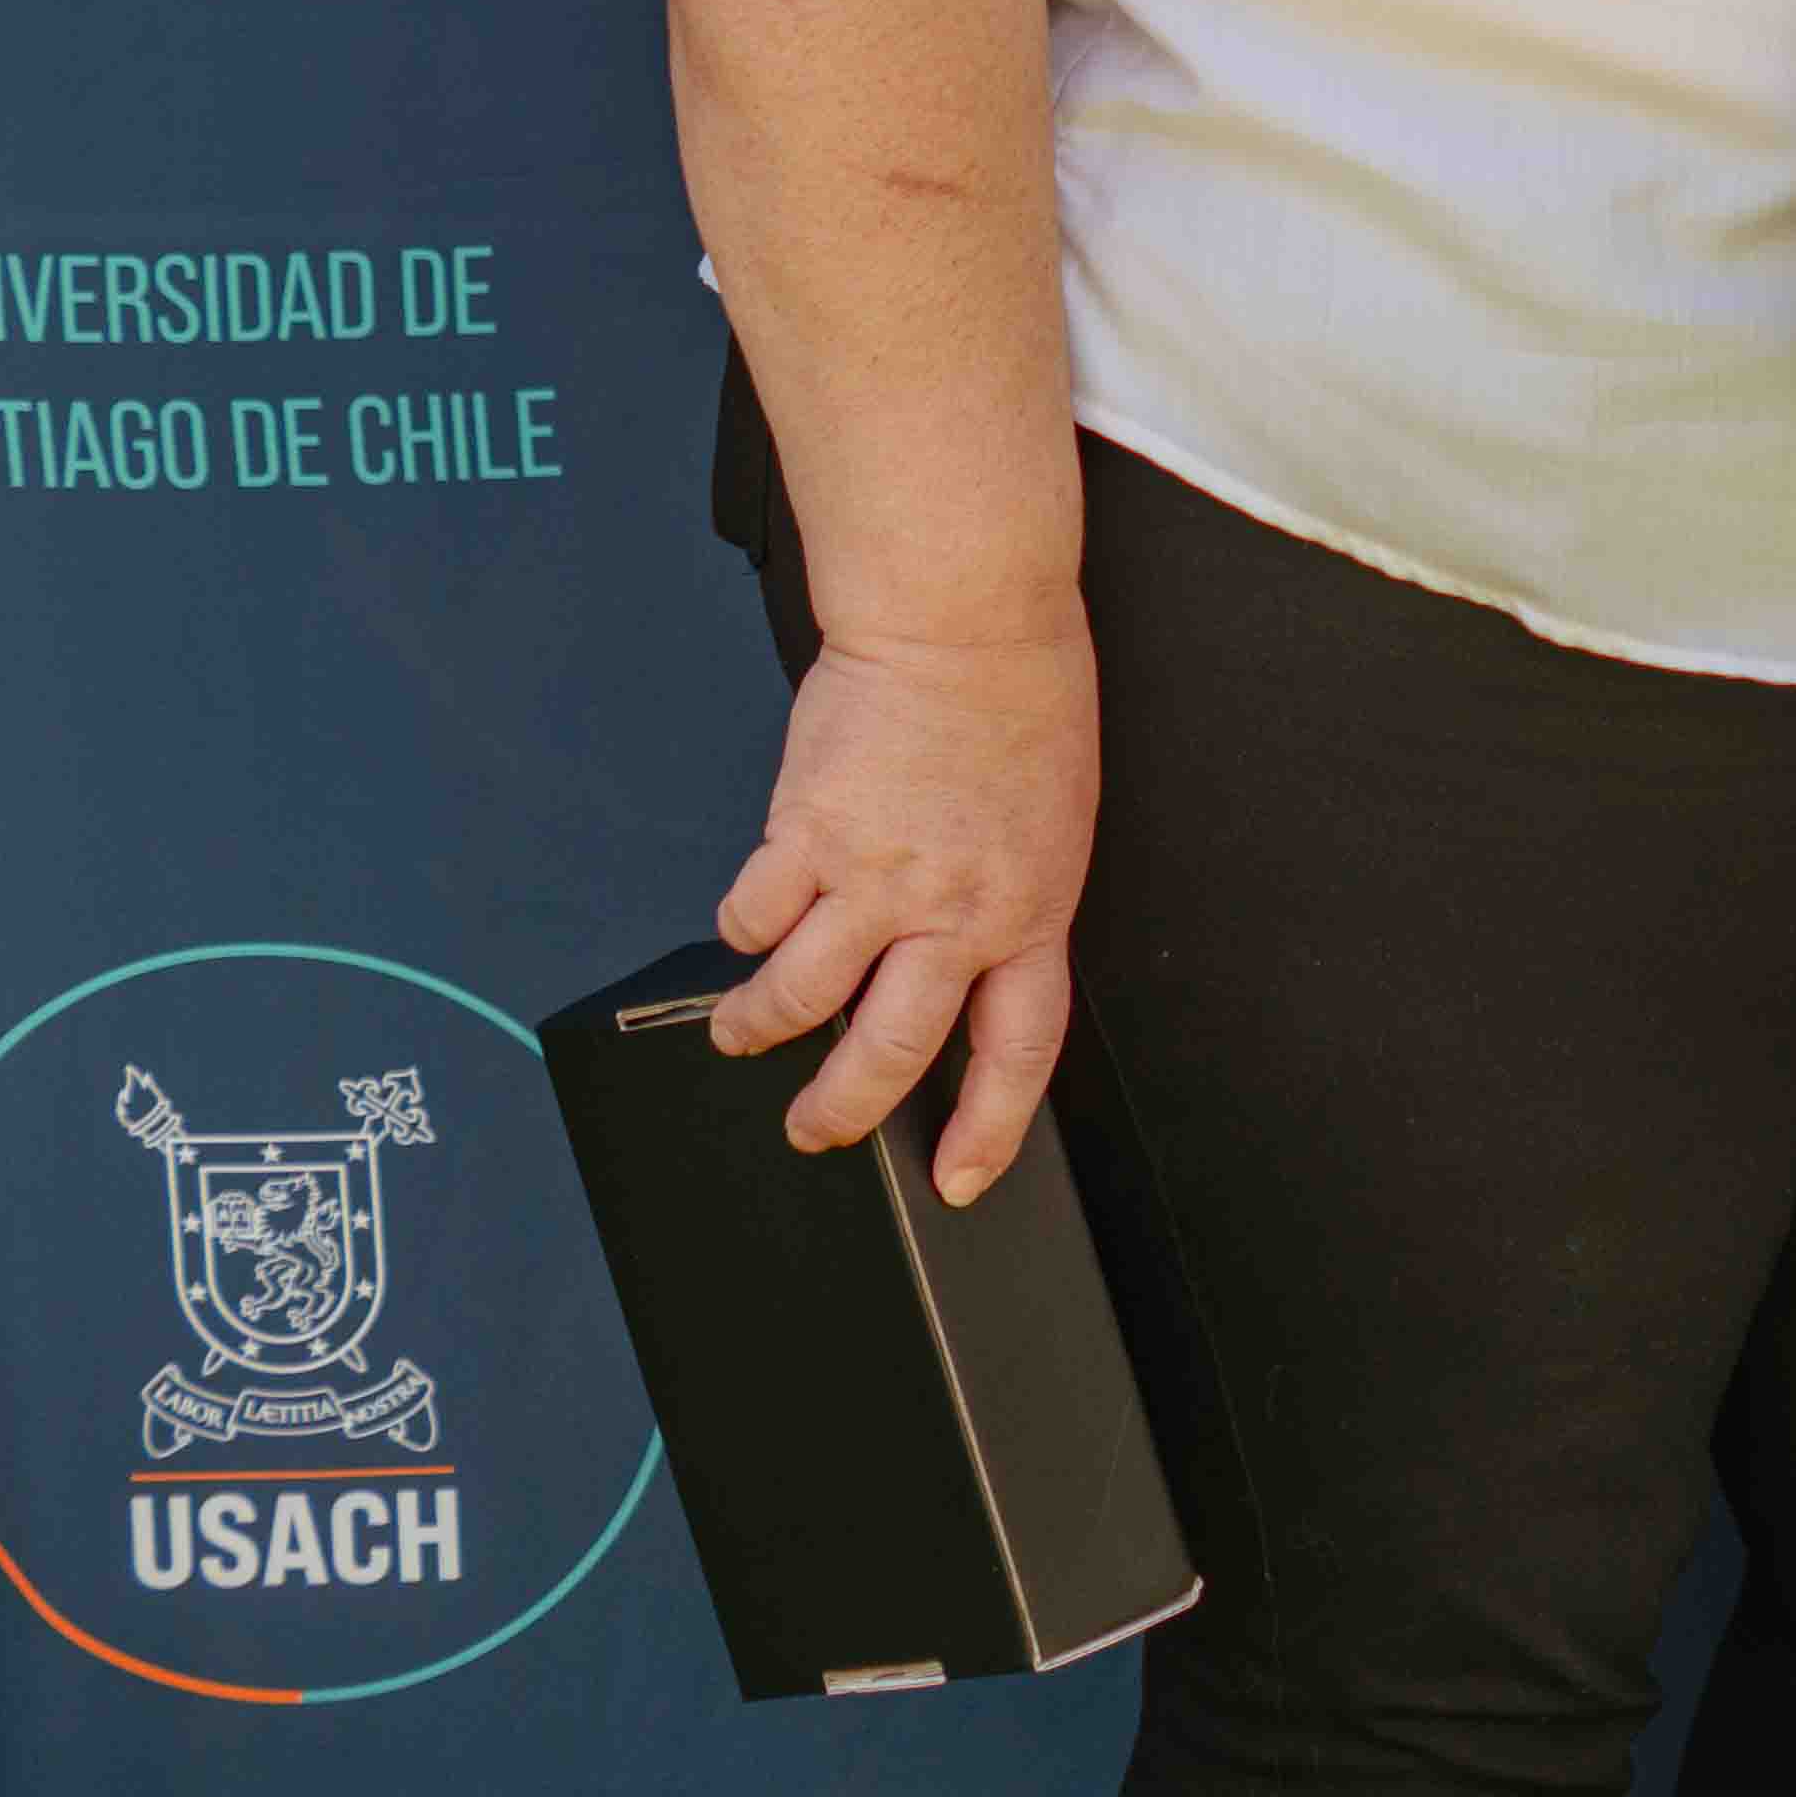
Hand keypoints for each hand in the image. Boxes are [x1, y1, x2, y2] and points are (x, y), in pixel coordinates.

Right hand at [709, 600, 1099, 1203]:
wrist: (965, 618)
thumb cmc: (1022, 701)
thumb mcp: (1052, 823)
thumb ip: (1007, 900)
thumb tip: (958, 962)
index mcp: (1029, 911)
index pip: (1016, 1052)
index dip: (988, 1128)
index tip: (961, 1177)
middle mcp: (953, 909)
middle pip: (890, 1052)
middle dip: (842, 1111)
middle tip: (815, 1129)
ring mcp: (875, 877)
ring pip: (801, 998)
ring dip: (761, 1027)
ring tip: (745, 1032)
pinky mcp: (807, 835)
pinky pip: (754, 915)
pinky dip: (743, 932)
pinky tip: (748, 927)